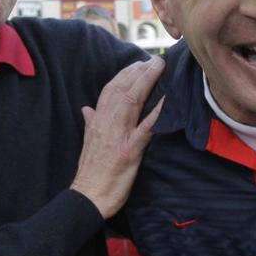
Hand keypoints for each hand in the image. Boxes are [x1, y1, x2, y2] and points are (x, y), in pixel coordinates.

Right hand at [71, 57, 164, 217]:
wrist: (89, 196)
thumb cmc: (91, 173)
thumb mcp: (87, 143)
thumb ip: (90, 123)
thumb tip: (87, 109)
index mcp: (97, 122)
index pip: (110, 90)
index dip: (125, 74)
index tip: (138, 63)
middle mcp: (106, 124)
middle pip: (122, 90)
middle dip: (138, 72)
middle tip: (154, 59)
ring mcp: (118, 136)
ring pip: (131, 101)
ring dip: (146, 82)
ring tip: (158, 68)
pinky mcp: (129, 151)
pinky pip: (146, 127)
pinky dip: (157, 112)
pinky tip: (168, 100)